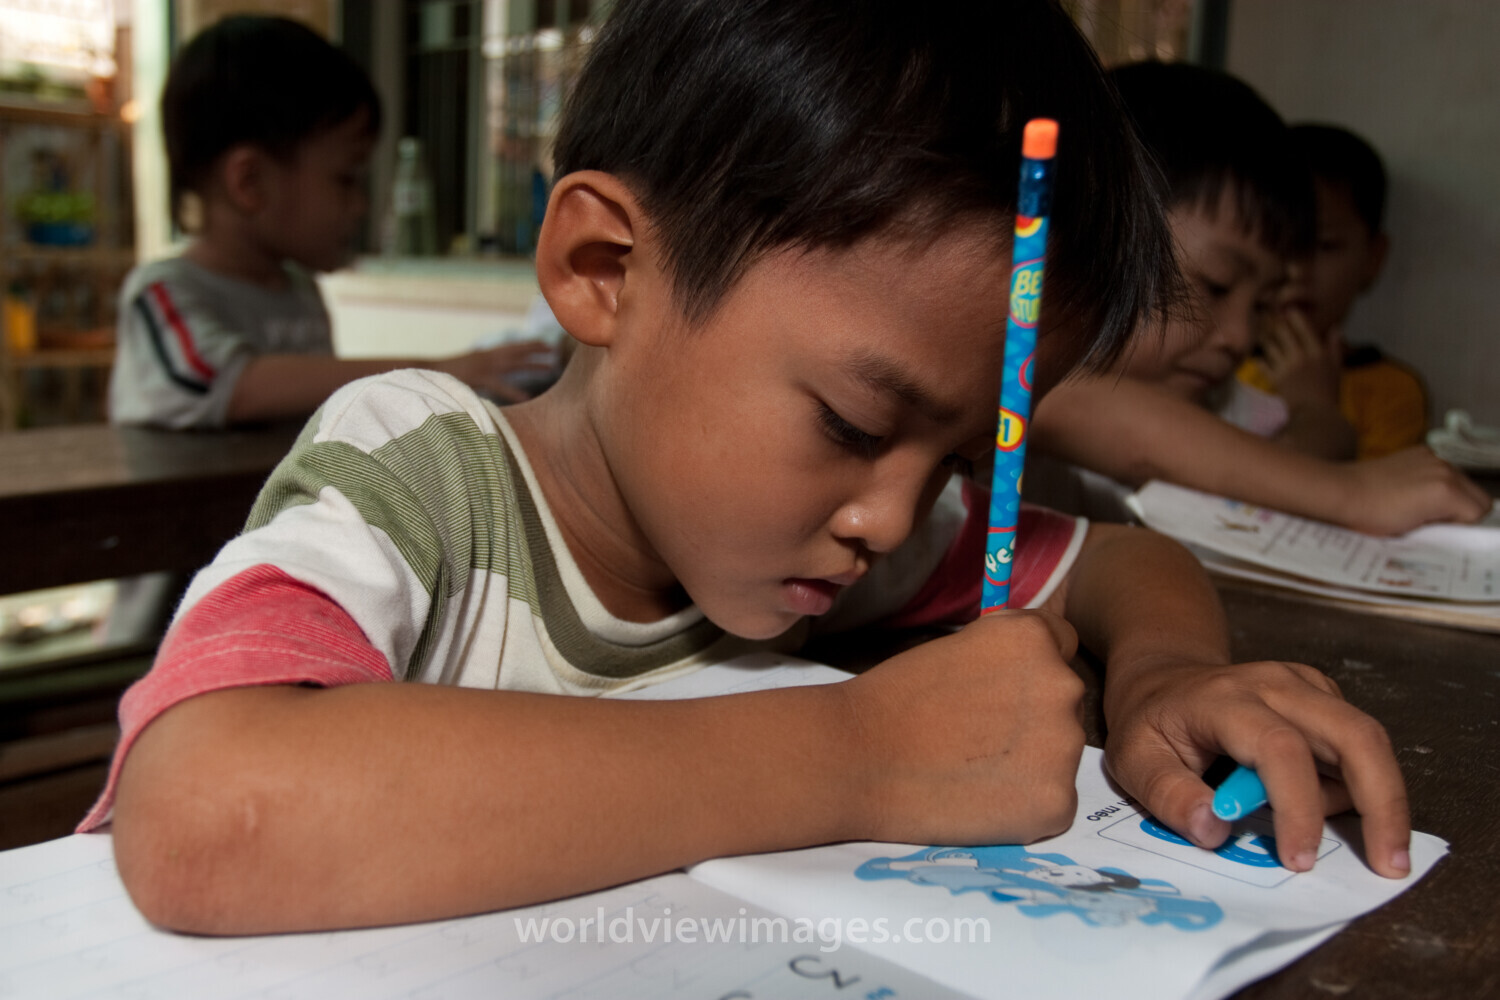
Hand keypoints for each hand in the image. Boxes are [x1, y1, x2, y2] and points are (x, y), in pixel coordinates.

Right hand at [440, 339, 558, 401]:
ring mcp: (484, 366)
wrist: (425, 371)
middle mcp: (487, 357)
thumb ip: (482, 367)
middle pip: (516, 351)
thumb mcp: (468, 368)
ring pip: (513, 364)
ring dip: (532, 364)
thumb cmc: (446, 373)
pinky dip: (513, 391)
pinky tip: (526, 398)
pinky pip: (499, 385)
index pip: (511, 346)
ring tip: (551, 367)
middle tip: (554, 350)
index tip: (546, 343)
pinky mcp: (478, 378)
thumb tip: (489, 369)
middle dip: (535, 349)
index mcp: (485, 354)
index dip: (529, 344)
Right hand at [842, 609, 1085, 845]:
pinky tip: (977, 800)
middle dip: (1031, 718)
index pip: (1062, 644)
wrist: (855, 757)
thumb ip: (1004, 653)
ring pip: (1060, 754)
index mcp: (1034, 638)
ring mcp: (1065, 748)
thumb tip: (1030, 668)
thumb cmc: (893, 698)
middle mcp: (1062, 685)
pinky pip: (1053, 802)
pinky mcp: (1056, 803)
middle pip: (1065, 702)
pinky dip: (1022, 806)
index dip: (1025, 668)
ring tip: (970, 770)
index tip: (995, 688)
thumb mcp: (958, 647)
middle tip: (974, 736)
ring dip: (1029, 763)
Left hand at [1101, 655, 1410, 877]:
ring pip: (1367, 740)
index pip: (1281, 749)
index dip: (1299, 807)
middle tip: (1389, 865)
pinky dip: (1356, 784)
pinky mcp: (1322, 696)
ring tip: (1331, 836)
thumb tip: (1215, 831)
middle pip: (1355, 735)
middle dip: (1383, 802)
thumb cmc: (1149, 722)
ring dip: (1373, 797)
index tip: (1299, 859)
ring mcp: (1305, 686)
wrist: (1163, 676)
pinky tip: (1318, 804)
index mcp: (1225, 700)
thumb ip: (1170, 796)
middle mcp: (1276, 684)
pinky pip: (1357, 743)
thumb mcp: (1134, 761)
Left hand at [1260, 309, 1341, 409]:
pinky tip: (1257, 356)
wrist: (1316, 415)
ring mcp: (1288, 367)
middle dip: (1274, 323)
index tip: (1287, 309)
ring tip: (1258, 330)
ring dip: (1264, 337)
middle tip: (1266, 314)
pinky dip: (1259, 359)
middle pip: (1283, 334)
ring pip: (1271, 346)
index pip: (1305, 329)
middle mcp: (1302, 357)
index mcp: (1319, 353)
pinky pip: (1263, 365)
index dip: (1295, 317)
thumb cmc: (1329, 393)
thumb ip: (1335, 348)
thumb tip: (1336, 328)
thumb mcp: (1337, 369)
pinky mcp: (1276, 379)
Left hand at [1334, 446, 1491, 534]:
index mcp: (1447, 492)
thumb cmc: (1371, 516)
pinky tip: (1415, 491)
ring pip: (1463, 481)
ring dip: (1454, 495)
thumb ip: (1444, 527)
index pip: (1481, 513)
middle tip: (1442, 524)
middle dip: (1466, 511)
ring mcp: (1433, 458)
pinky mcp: (1420, 452)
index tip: (1451, 534)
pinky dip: (1437, 480)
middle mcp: (1445, 470)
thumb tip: (1458, 528)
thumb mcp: (1413, 531)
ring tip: (1426, 508)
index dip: (1467, 527)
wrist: (1341, 490)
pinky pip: (1443, 469)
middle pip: (1479, 496)